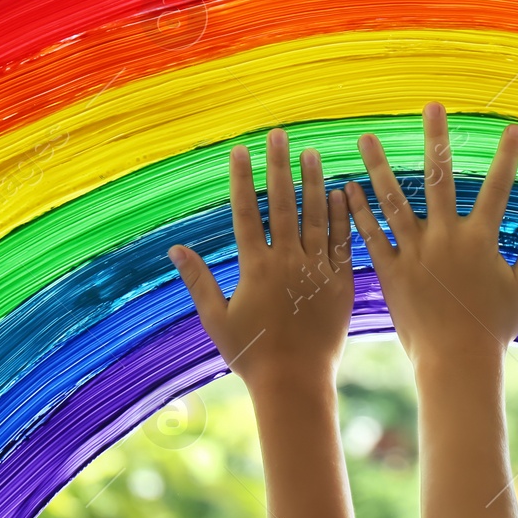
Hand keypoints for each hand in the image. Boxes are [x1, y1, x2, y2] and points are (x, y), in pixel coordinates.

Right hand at [170, 129, 353, 389]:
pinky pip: (342, 242)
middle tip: (279, 134)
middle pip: (282, 205)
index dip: (242, 179)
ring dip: (313, 182)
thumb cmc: (250, 354)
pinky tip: (341, 191)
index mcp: (255, 269)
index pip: (246, 213)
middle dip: (279, 167)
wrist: (295, 382)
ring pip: (316, 217)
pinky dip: (342, 216)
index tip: (241, 150)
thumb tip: (174, 249)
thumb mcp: (216, 319)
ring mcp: (316, 271)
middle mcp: (286, 263)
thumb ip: (198, 280)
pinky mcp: (341, 283)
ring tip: (312, 152)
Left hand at [346, 103, 517, 368]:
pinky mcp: (391, 272)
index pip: (497, 188)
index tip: (514, 127)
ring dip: (380, 166)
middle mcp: (445, 239)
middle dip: (437, 140)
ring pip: (395, 201)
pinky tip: (345, 186)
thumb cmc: (492, 329)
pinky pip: (371, 236)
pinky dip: (358, 211)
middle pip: (440, 180)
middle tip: (430, 106)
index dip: (507, 157)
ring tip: (366, 137)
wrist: (455, 364)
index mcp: (480, 241)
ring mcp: (415, 253)